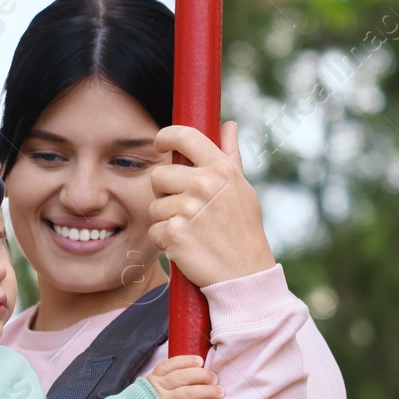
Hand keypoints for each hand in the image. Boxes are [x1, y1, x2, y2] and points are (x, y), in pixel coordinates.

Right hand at [144, 355, 222, 398]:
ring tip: (220, 392)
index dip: (187, 361)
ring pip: (189, 392)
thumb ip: (161, 385)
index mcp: (152, 380)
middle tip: (215, 378)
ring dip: (207, 391)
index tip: (200, 361)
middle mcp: (158, 389)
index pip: (170, 365)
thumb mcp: (146, 393)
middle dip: (202, 375)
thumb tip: (186, 377)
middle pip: (183, 376)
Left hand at [149, 121, 276, 287]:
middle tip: (185, 211)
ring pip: (154, 207)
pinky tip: (186, 247)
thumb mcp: (242, 189)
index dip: (166, 136)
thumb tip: (228, 124)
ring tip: (191, 232)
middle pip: (158, 176)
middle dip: (164, 195)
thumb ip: (230, 156)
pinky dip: (165, 242)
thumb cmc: (243, 230)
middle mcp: (204, 184)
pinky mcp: (175, 233)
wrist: (244, 274)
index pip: (185, 136)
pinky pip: (154, 231)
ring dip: (165, 222)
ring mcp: (189, 209)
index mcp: (221, 169)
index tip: (159, 143)